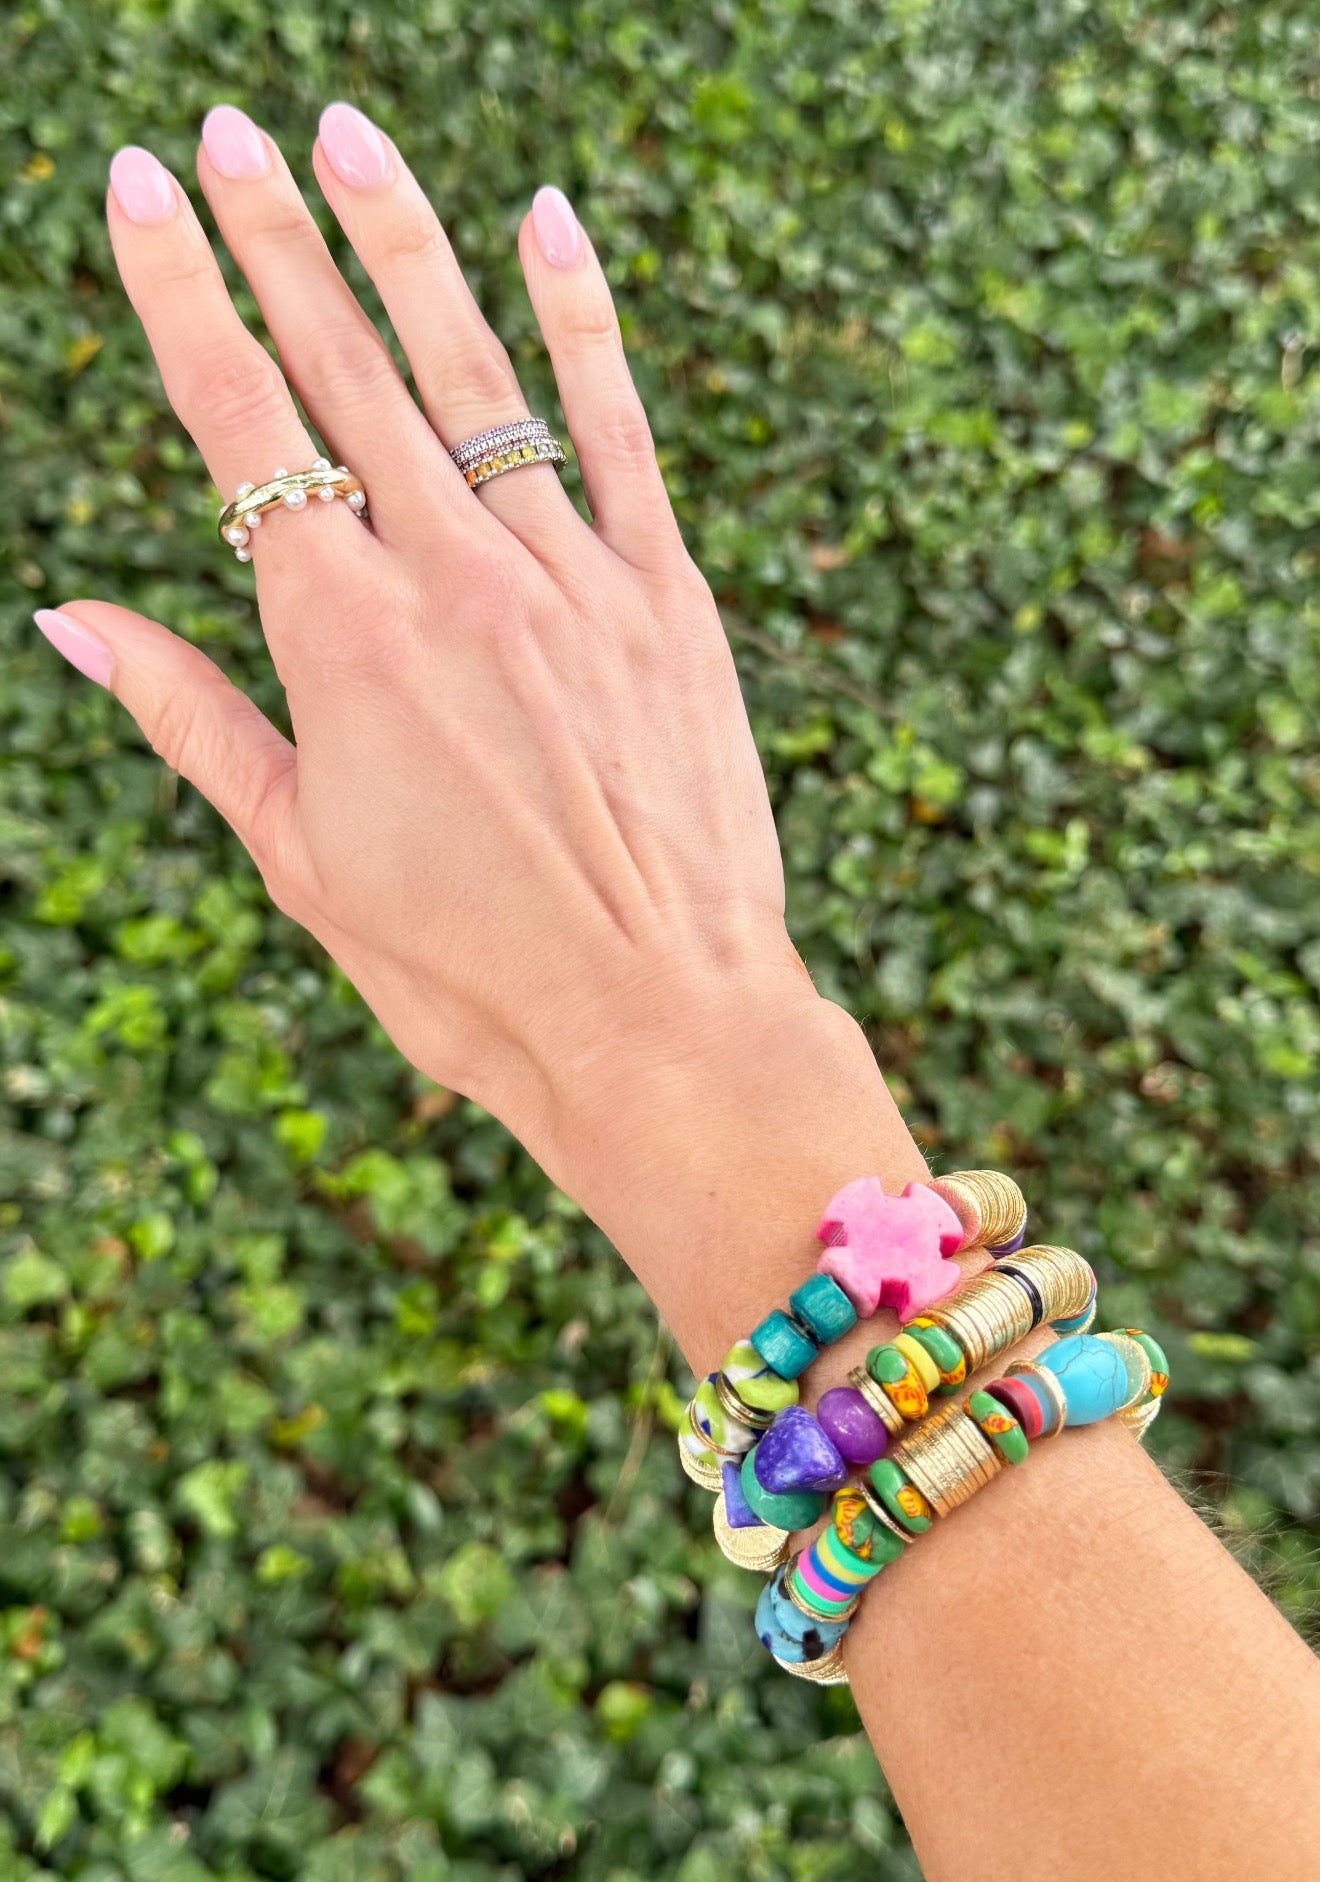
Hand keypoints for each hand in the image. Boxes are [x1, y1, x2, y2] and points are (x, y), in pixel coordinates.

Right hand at [35, 105, 809, 1176]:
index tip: (140, 189)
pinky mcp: (668, 600)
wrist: (656, 1026)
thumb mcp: (298, 856)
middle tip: (225, 130)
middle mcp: (452, 580)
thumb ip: (192, 717)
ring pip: (472, 376)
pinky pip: (617, 433)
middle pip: (346, 370)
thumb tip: (72, 620)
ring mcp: (569, 578)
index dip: (184, 295)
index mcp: (340, 641)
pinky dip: (583, 327)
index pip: (240, 426)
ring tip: (348, 134)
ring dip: (404, 246)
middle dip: (277, 238)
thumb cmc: (464, 969)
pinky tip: (551, 224)